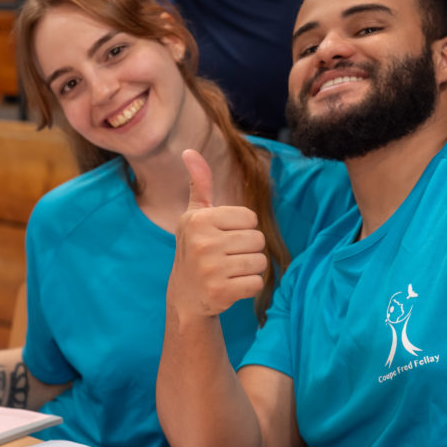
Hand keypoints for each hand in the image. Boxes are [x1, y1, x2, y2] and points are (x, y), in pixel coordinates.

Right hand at [167, 149, 267, 320]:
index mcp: (199, 220)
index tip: (224, 237)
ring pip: (260, 262)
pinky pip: (256, 283)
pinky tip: (231, 286)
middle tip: (227, 257)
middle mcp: (203, 242)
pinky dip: (249, 287)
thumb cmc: (195, 248)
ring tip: (230, 270)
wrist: (186, 295)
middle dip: (248, 249)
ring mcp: (211, 269)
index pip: (250, 218)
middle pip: (257, 239)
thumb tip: (189, 151)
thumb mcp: (195, 216)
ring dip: (250, 268)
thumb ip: (199, 185)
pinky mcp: (221, 292)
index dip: (243, 228)